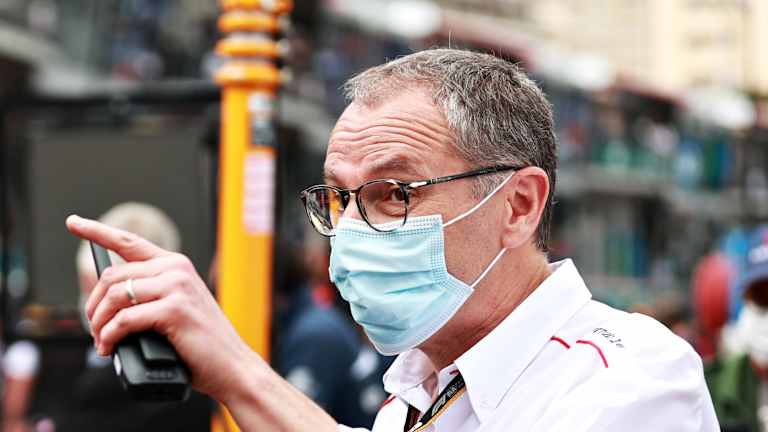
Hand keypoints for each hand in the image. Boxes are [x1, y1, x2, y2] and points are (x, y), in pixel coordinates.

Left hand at [65, 215, 262, 400]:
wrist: (231, 365)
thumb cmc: (201, 343)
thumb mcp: (176, 308)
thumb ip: (149, 296)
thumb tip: (107, 305)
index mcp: (176, 264)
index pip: (129, 242)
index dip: (97, 230)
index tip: (73, 222)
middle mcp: (176, 269)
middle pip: (113, 276)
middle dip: (94, 306)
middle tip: (94, 330)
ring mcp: (176, 287)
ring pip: (115, 296)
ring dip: (99, 323)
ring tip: (101, 342)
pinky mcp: (174, 309)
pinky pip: (124, 319)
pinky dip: (110, 336)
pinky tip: (110, 347)